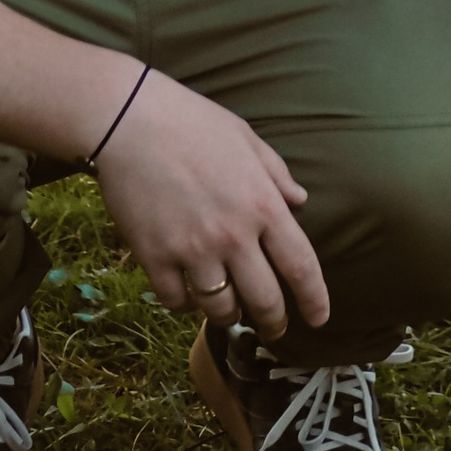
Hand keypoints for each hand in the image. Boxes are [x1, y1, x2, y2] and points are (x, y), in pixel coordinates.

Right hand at [88, 69, 329, 340]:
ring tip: (230, 311)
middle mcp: (233, 235)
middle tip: (275, 329)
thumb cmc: (193, 123)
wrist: (130, 121)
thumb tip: (300, 200)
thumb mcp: (247, 140)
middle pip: (264, 300)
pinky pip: (176, 301)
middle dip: (274, 322)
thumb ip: (276, 174)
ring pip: (220, 309)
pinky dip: (186, 304)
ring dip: (229, 316)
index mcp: (263, 205)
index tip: (320, 320)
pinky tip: (188, 294)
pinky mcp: (154, 258)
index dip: (315, 300)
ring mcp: (192, 250)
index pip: (300, 266)